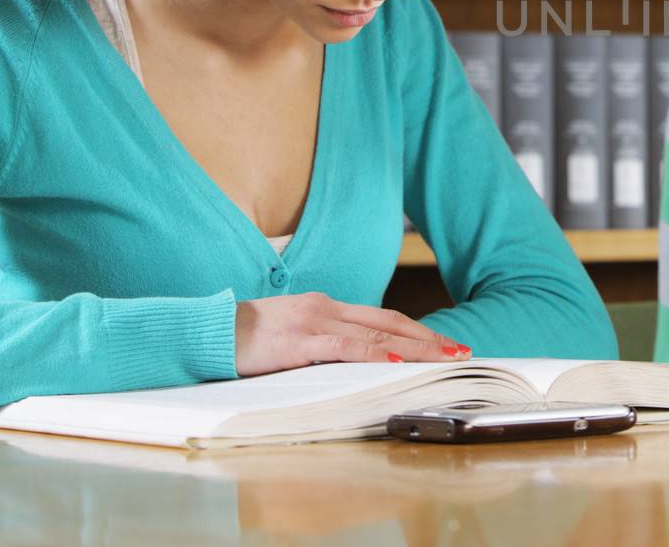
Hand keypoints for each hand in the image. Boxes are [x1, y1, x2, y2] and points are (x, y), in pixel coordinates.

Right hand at [234, 292, 471, 376]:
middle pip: (390, 322)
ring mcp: (314, 321)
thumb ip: (323, 344)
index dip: (418, 330)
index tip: (444, 344)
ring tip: (442, 359)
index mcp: (327, 307)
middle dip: (429, 338)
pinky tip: (393, 359)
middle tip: (460, 351)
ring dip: (414, 347)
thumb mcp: (293, 337)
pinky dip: (372, 352)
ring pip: (376, 333)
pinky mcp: (299, 340)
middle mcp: (327, 308)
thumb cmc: (247, 340)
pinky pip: (343, 346)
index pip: (383, 317)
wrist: (208, 332)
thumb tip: (356, 362)